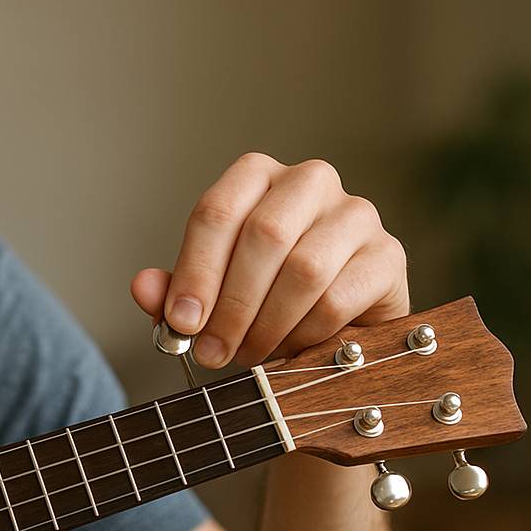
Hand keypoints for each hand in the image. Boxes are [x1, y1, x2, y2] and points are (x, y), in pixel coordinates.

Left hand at [131, 153, 408, 368]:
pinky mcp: (388, 255)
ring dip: (267, 323)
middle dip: (231, 304)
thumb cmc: (265, 299)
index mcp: (257, 177)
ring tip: (248, 354)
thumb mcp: (211, 295)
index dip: (195, 272)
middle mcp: (309, 181)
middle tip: (212, 352)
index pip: (217, 212)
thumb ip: (174, 291)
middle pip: (263, 234)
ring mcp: (355, 213)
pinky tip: (291, 350)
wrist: (338, 324)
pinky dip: (306, 333)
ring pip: (304, 268)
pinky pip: (340, 297)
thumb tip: (142, 288)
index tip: (181, 322)